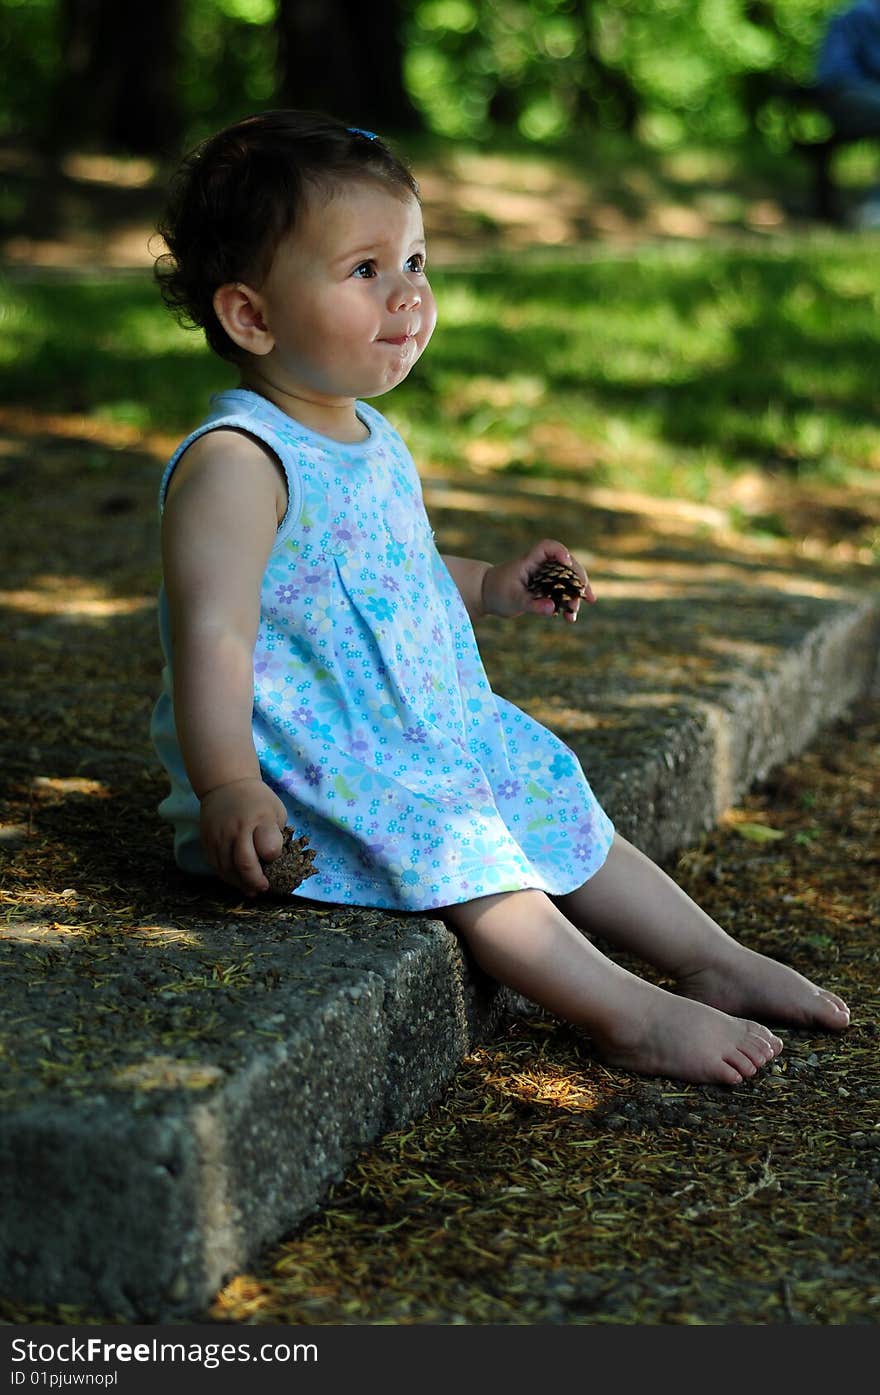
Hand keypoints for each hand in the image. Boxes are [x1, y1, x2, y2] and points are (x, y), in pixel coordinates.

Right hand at [199, 778, 287, 896]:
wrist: (225, 784)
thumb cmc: (257, 799)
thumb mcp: (276, 809)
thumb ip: (277, 834)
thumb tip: (276, 860)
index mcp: (259, 819)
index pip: (268, 847)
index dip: (273, 860)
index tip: (275, 863)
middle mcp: (237, 829)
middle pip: (245, 864)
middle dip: (255, 881)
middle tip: (263, 887)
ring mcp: (219, 836)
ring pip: (227, 870)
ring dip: (240, 883)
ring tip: (250, 889)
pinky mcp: (207, 841)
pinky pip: (216, 865)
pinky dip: (227, 876)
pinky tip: (236, 879)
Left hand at [481, 539, 594, 624]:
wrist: (487, 595)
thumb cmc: (497, 592)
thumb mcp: (513, 601)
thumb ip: (532, 604)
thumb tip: (552, 608)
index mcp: (530, 560)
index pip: (548, 547)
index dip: (560, 552)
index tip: (567, 564)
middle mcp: (540, 566)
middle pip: (567, 565)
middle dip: (579, 580)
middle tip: (588, 597)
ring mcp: (545, 576)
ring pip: (568, 581)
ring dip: (575, 595)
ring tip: (574, 614)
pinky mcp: (546, 588)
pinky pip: (562, 592)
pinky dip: (568, 603)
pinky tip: (569, 618)